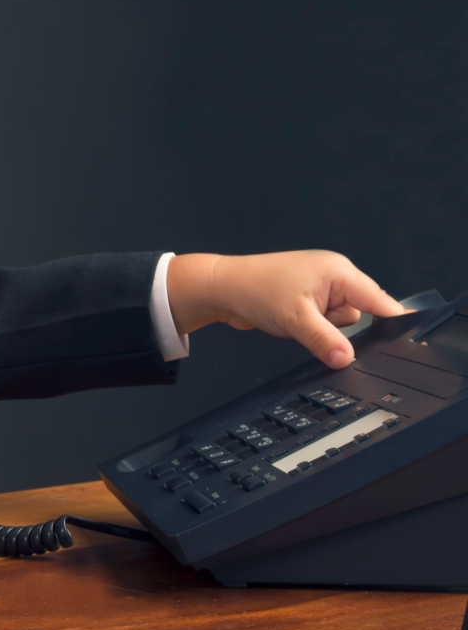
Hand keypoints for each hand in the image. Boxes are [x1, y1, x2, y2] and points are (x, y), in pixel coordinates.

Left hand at [167, 251, 403, 368]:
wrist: (222, 288)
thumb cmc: (254, 289)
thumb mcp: (296, 320)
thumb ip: (326, 341)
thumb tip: (347, 358)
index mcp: (339, 271)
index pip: (378, 298)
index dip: (391, 318)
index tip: (406, 334)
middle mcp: (333, 276)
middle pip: (357, 313)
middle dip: (334, 325)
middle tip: (308, 321)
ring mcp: (319, 288)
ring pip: (338, 321)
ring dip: (319, 327)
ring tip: (293, 316)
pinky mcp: (307, 299)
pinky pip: (321, 321)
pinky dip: (309, 326)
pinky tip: (290, 319)